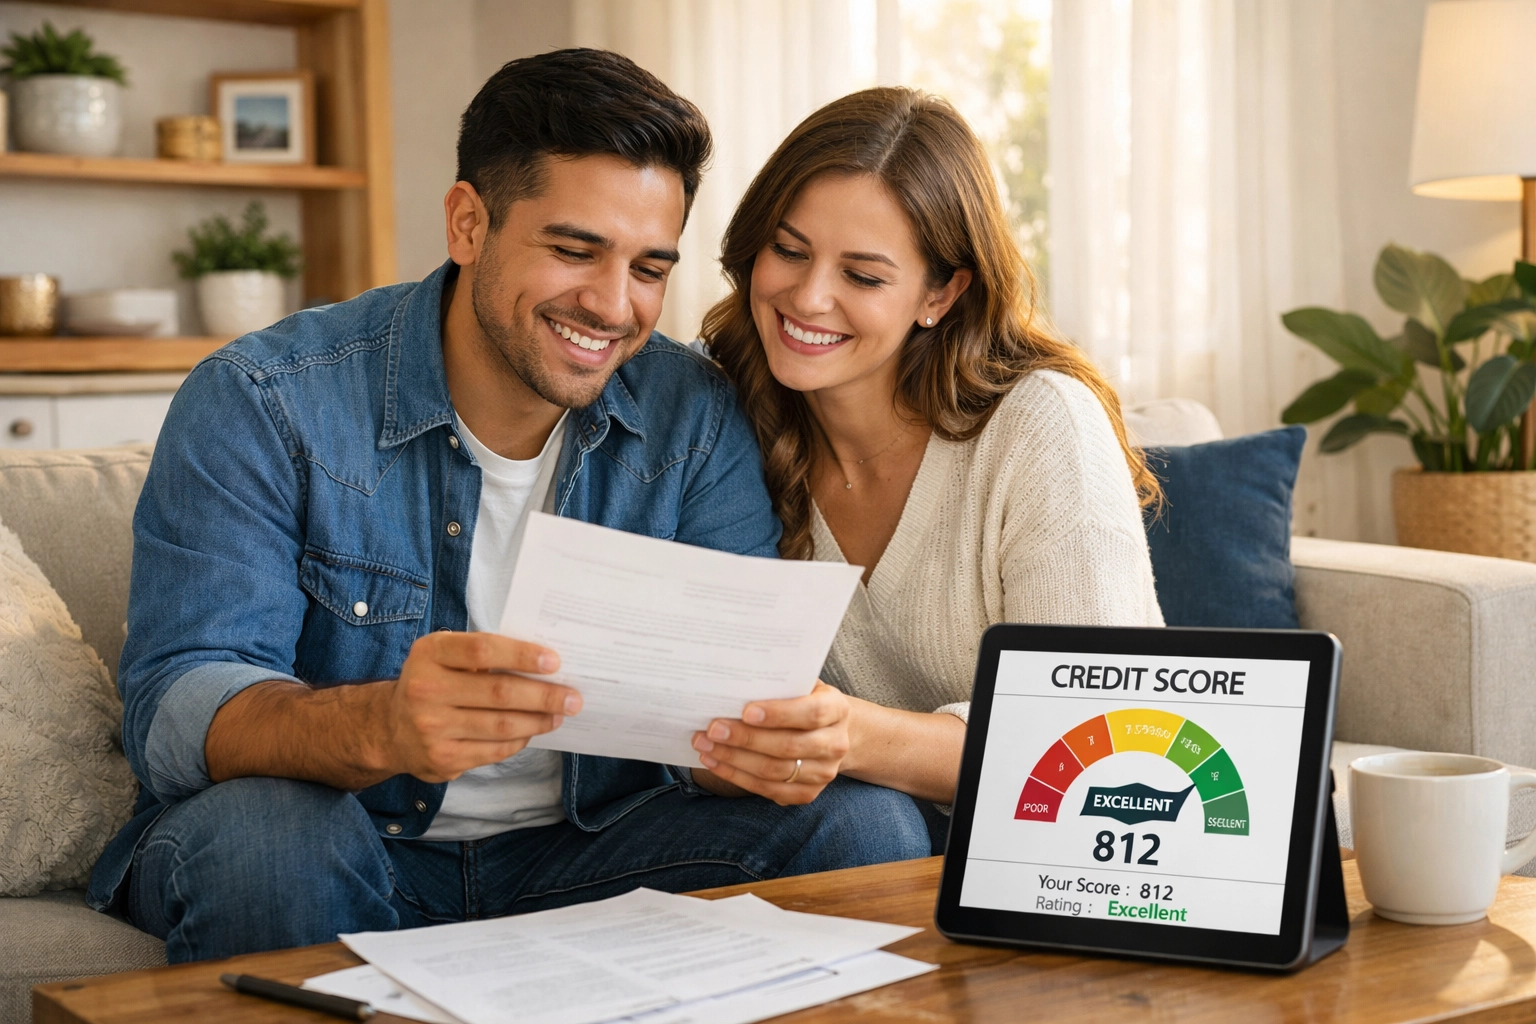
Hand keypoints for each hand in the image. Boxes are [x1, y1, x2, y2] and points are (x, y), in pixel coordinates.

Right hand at [380, 631, 580, 782]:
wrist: (389, 728)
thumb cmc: (432, 682)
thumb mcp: (444, 655)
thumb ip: (482, 653)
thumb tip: (543, 662)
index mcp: (430, 654)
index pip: (483, 650)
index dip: (522, 655)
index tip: (554, 661)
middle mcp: (426, 690)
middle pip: (499, 692)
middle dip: (544, 695)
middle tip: (572, 697)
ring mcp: (432, 728)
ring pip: (501, 725)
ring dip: (538, 720)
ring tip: (560, 714)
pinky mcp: (442, 758)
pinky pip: (494, 750)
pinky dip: (519, 740)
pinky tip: (532, 730)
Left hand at [691, 682, 850, 805]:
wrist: (829, 732)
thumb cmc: (804, 701)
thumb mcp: (801, 685)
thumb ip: (779, 685)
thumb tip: (737, 684)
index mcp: (837, 710)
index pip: (811, 713)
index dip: (779, 714)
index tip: (746, 711)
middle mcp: (835, 744)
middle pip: (787, 746)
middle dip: (745, 738)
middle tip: (712, 729)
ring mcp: (823, 773)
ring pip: (774, 771)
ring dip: (734, 759)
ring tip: (705, 745)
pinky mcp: (807, 794)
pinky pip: (768, 790)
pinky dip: (737, 776)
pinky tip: (715, 762)